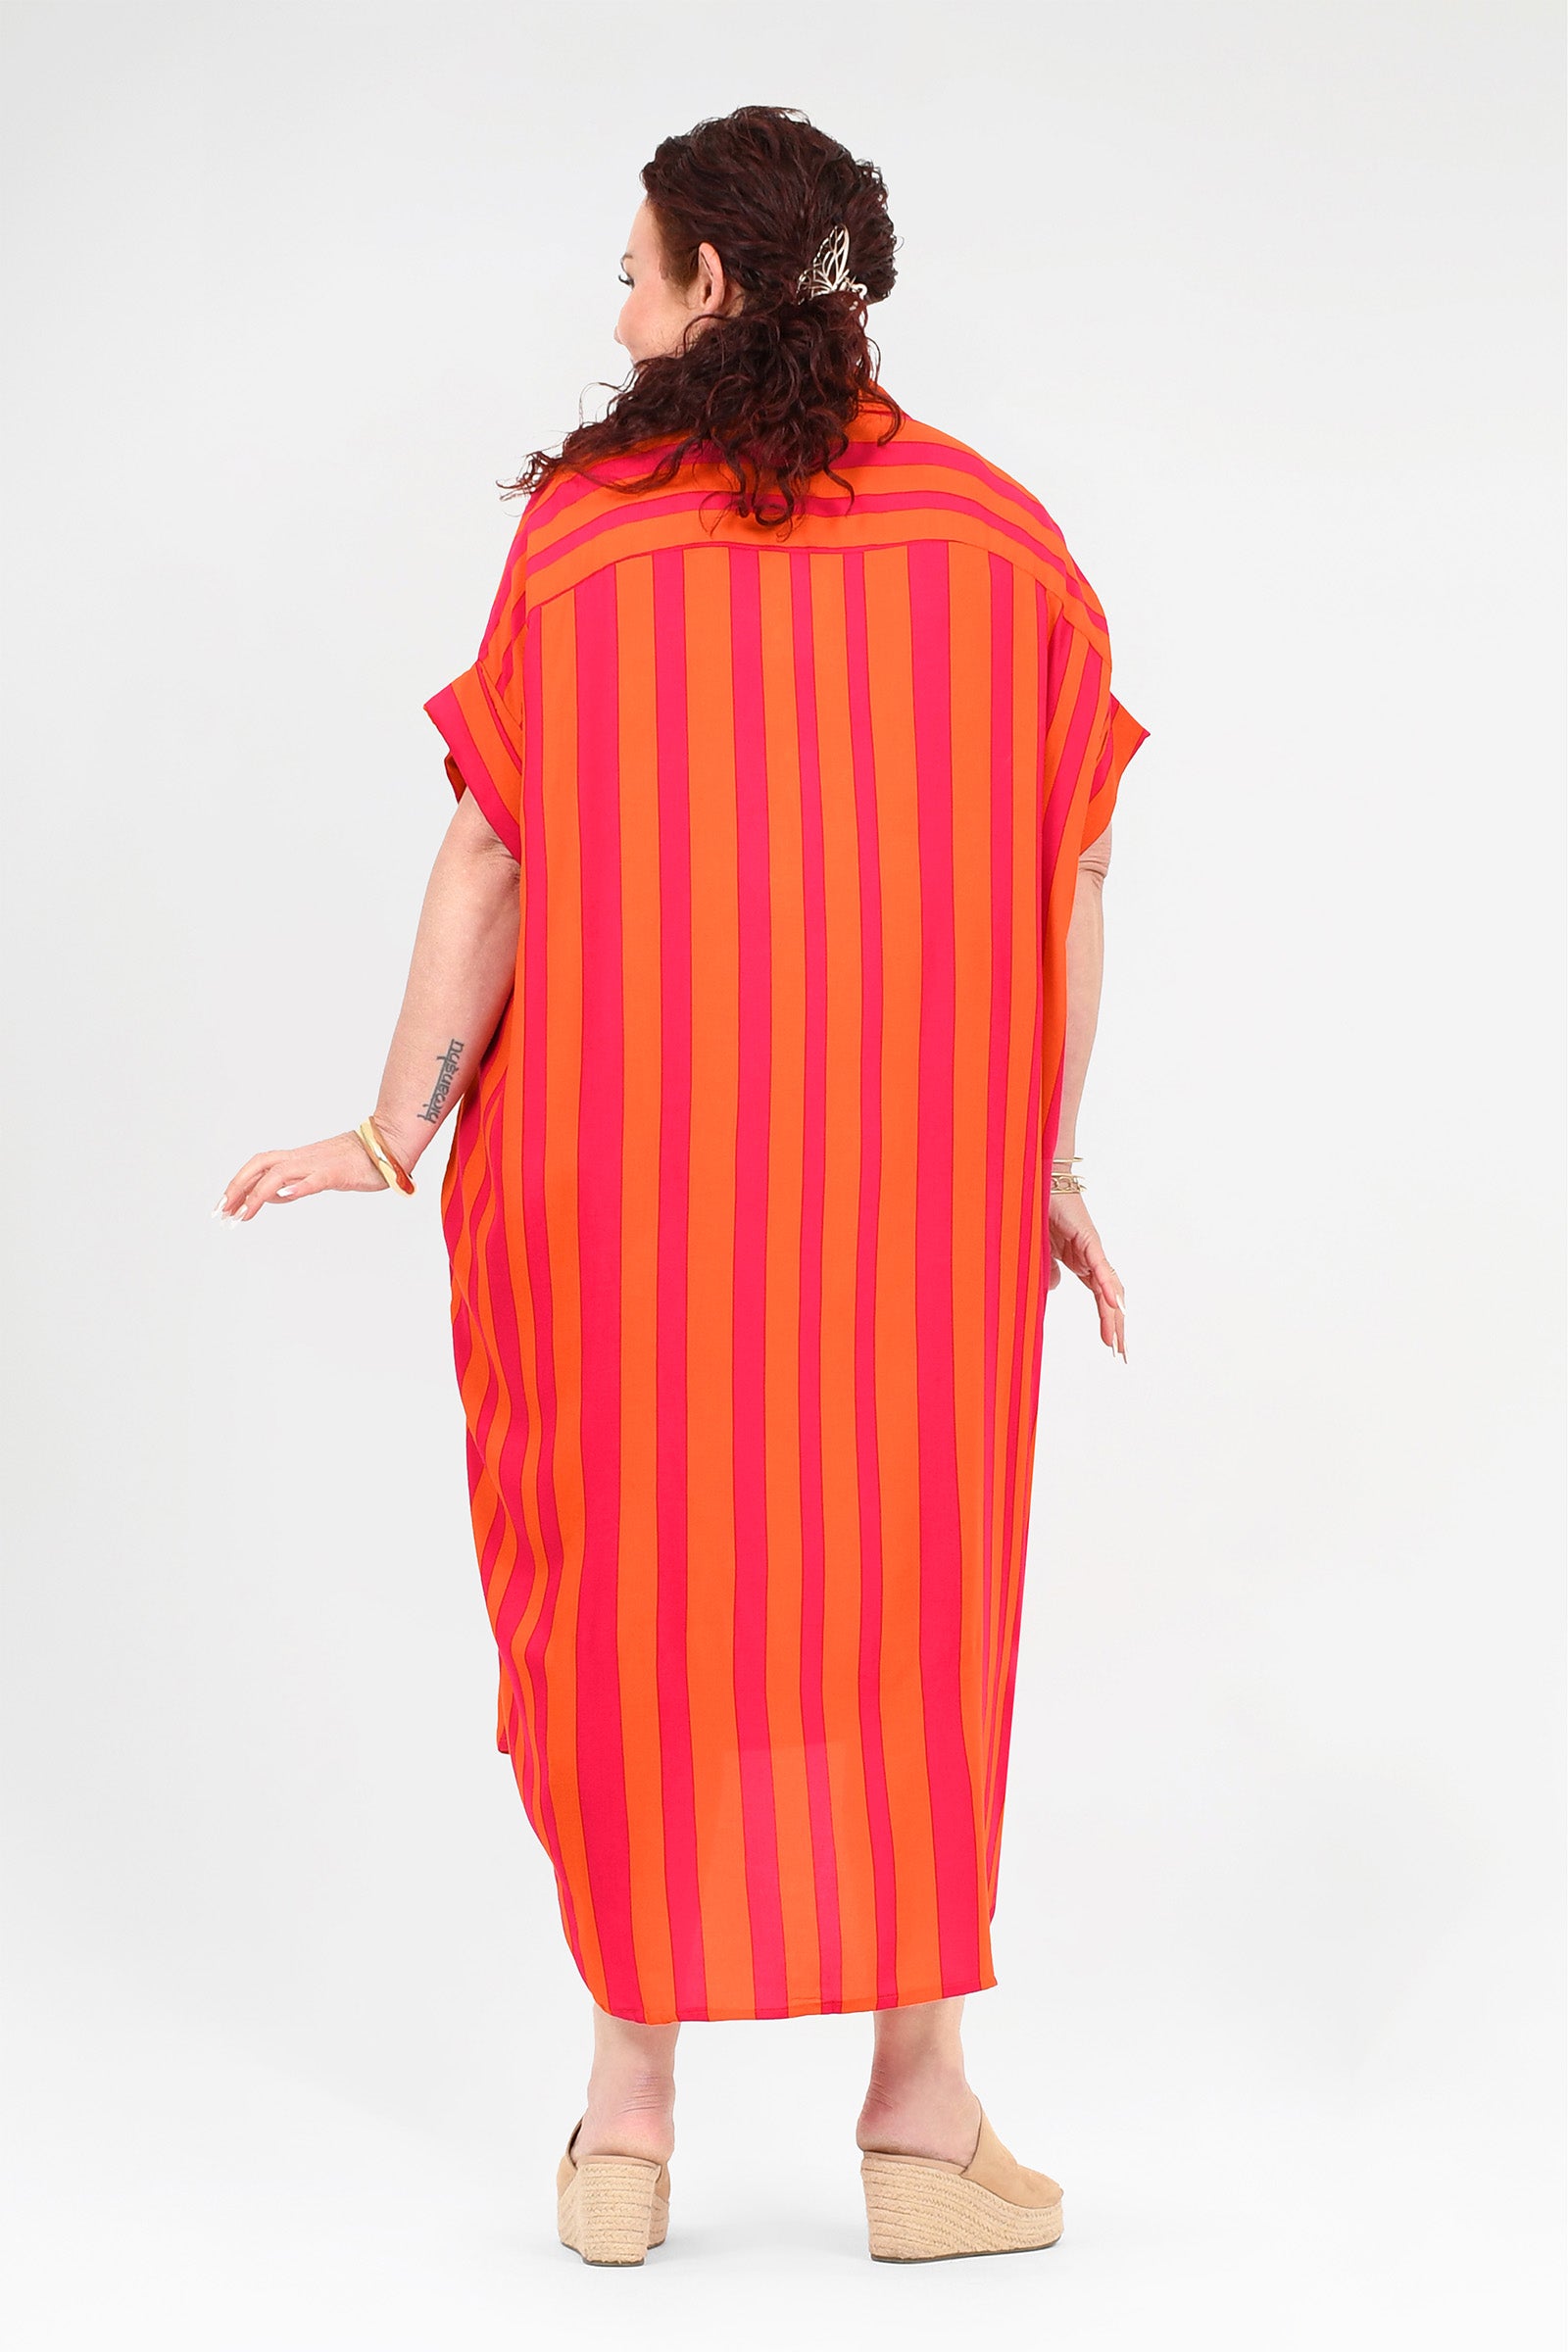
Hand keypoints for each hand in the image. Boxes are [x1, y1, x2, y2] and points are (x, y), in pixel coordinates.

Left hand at [214, 1129, 392, 1221]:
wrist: (388, 1143)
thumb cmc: (360, 1160)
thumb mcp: (321, 1174)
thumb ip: (298, 1183)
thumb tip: (277, 1196)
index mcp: (298, 1158)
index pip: (259, 1166)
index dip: (238, 1182)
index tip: (223, 1204)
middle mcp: (302, 1158)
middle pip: (260, 1165)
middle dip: (237, 1187)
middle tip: (221, 1211)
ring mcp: (318, 1164)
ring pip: (279, 1174)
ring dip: (257, 1194)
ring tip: (242, 1214)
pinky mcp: (336, 1173)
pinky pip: (314, 1180)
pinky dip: (298, 1188)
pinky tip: (285, 1197)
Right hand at [1047, 1190, 1126, 1359]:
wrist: (1042, 1183)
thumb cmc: (1043, 1212)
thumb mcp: (1043, 1252)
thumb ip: (1050, 1271)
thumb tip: (1057, 1288)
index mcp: (1084, 1265)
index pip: (1101, 1299)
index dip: (1109, 1323)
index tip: (1113, 1347)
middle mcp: (1093, 1260)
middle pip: (1110, 1299)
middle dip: (1117, 1328)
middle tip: (1122, 1355)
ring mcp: (1092, 1250)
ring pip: (1108, 1287)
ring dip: (1115, 1315)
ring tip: (1119, 1340)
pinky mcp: (1087, 1239)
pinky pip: (1099, 1265)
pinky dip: (1107, 1285)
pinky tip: (1114, 1304)